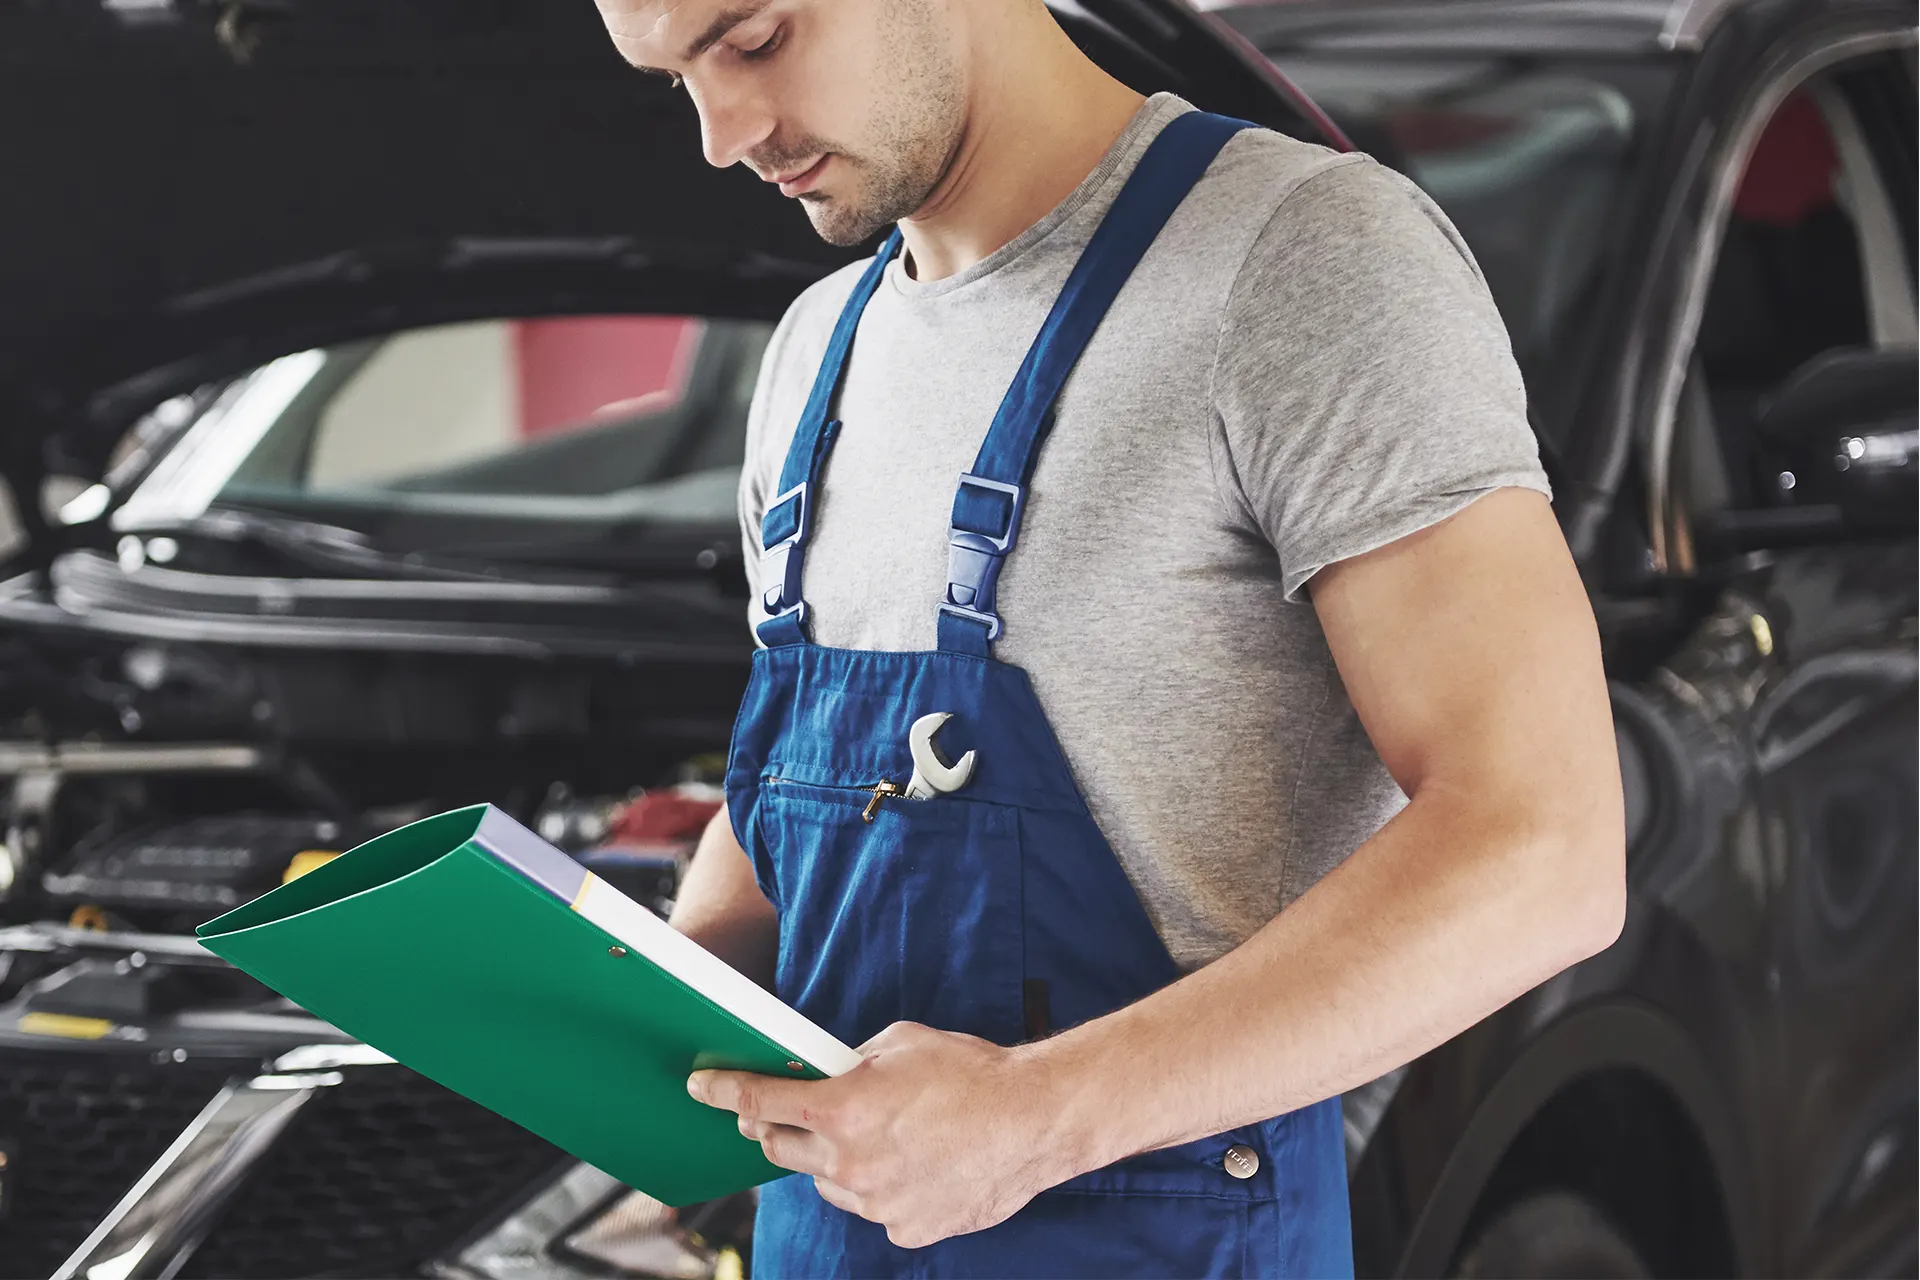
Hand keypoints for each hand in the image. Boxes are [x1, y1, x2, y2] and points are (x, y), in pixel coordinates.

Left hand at [687, 1022, 1075, 1247]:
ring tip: (875, 1137)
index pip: (760, 1102)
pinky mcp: (905, 1229)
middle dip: (777, 1129)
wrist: (1032, 1119)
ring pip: (826, 1184)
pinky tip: (912, 1165)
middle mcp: (848, 1163)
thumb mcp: (899, 1042)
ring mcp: (876, 1202)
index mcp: (840, 1109)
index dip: (724, 1092)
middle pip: (780, 1150)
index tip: (701, 1088)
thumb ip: (852, 1062)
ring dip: (833, 1161)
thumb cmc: (970, 1072)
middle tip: (791, 1114)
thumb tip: (831, 1073)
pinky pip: (872, 1209)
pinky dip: (879, 1188)